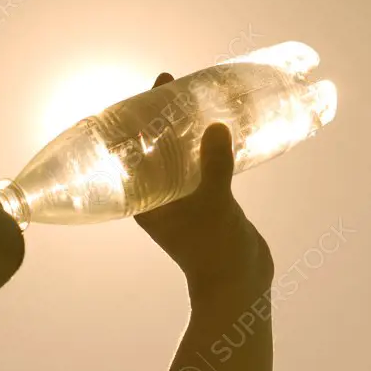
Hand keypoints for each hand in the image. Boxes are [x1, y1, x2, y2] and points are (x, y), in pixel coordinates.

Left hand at [135, 73, 273, 305]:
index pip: (130, 155)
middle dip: (162, 120)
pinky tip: (223, 128)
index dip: (133, 123)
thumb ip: (213, 167)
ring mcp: (183, 201)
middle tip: (174, 85)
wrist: (240, 285)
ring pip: (180, 157)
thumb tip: (214, 127)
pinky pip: (202, 167)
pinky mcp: (207, 203)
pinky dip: (208, 149)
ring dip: (188, 132)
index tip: (143, 93)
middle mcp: (159, 199)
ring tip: (198, 100)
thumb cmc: (215, 252)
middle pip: (154, 151)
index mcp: (145, 202)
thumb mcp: (214, 205)